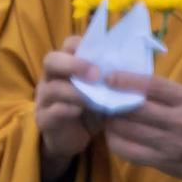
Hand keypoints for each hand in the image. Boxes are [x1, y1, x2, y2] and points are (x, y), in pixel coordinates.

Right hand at [35, 37, 104, 181]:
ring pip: (52, 88)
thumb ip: (112, 80)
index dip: (83, 45)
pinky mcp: (44, 118)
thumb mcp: (104, 91)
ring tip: (93, 100)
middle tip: (96, 75)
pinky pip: (51, 111)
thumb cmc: (92, 108)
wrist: (74, 137)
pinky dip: (65, 110)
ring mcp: (45, 98)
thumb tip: (137, 70)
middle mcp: (52, 78)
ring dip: (74, 92)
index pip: (69, 45)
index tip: (103, 54)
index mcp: (68, 66)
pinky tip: (78, 112)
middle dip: (73, 65)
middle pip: (51, 60)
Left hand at [98, 71, 181, 181]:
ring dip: (110, 121)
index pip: (152, 86)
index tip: (108, 77)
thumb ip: (167, 93)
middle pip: (134, 108)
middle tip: (100, 97)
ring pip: (127, 129)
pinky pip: (128, 151)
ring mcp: (173, 145)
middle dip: (112, 102)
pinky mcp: (165, 164)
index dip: (126, 80)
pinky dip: (115, 141)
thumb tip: (128, 81)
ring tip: (105, 115)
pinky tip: (114, 134)